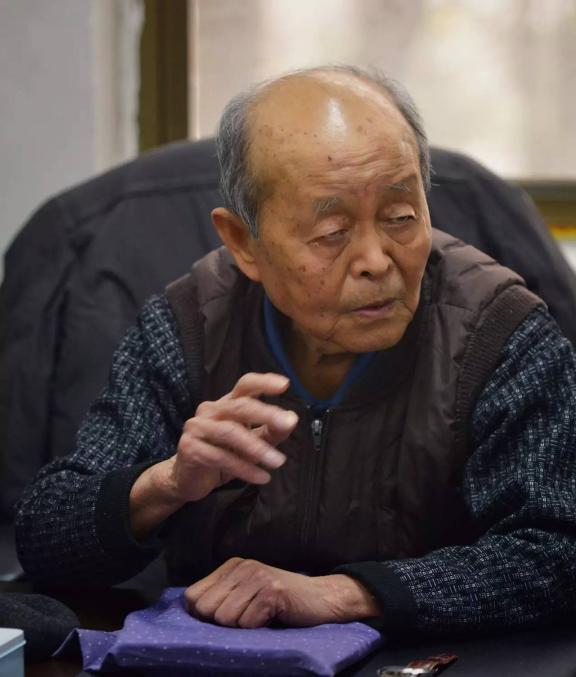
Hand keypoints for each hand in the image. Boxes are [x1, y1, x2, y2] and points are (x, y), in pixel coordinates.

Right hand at [163, 372, 297, 502]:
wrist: (187, 479)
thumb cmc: (222, 455)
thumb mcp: (251, 443)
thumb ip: (270, 432)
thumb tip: (291, 420)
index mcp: (226, 404)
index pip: (244, 385)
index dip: (263, 382)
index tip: (285, 384)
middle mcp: (210, 410)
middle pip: (240, 406)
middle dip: (266, 413)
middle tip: (289, 423)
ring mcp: (197, 427)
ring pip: (231, 432)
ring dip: (258, 448)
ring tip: (278, 461)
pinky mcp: (190, 448)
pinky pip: (221, 457)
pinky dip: (244, 468)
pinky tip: (262, 477)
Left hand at [184, 557, 380, 627]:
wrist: (320, 597)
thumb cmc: (280, 601)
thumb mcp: (246, 592)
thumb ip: (221, 596)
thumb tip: (191, 612)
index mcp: (232, 566)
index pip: (193, 596)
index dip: (203, 615)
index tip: (225, 617)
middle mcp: (242, 567)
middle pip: (205, 609)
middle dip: (221, 622)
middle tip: (246, 617)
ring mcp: (258, 577)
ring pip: (225, 618)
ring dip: (242, 626)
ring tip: (260, 616)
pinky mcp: (272, 592)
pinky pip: (247, 623)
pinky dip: (257, 628)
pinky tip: (271, 617)